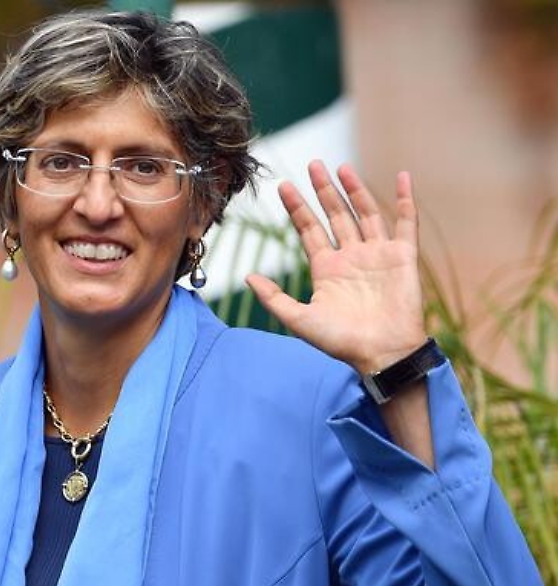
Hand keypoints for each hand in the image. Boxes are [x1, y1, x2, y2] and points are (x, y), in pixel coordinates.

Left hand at [246, 162, 426, 374]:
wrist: (381, 353)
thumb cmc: (341, 341)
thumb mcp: (299, 320)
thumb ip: (274, 299)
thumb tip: (248, 277)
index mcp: (327, 269)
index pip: (309, 230)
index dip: (297, 208)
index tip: (283, 186)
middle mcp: (351, 258)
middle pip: (335, 215)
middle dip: (323, 190)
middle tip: (312, 163)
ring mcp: (377, 255)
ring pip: (365, 213)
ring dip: (354, 190)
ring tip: (341, 167)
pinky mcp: (403, 257)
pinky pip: (406, 223)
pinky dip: (406, 200)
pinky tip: (402, 176)